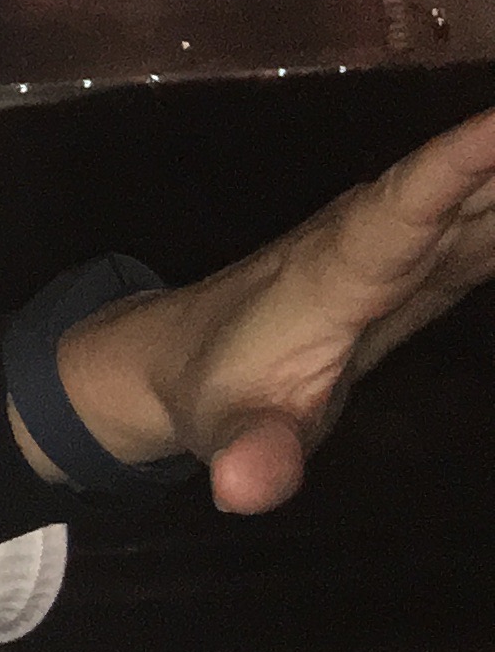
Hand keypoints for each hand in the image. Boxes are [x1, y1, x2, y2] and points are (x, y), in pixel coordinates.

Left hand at [40, 100, 494, 516]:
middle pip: (472, 182)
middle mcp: (380, 237)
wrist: (188, 358)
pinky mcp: (429, 263)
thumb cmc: (213, 390)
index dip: (461, 163)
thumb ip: (249, 453)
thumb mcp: (229, 431)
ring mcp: (408, 245)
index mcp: (340, 268)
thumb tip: (245, 489)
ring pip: (490, 196)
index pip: (408, 205)